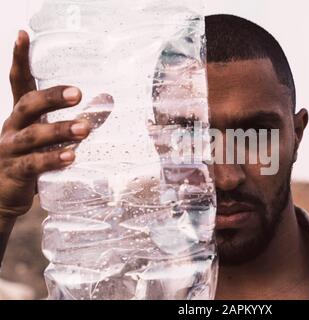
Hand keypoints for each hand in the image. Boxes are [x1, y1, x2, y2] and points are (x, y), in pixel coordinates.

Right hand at [0, 31, 90, 219]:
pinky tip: (71, 157)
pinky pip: (33, 164)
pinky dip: (52, 159)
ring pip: (33, 135)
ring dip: (58, 130)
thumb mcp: (50, 137)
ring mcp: (11, 150)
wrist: (3, 196)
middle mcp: (12, 128)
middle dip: (51, 97)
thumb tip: (107, 99)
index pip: (18, 82)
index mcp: (20, 115)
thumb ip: (75, 118)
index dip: (19, 59)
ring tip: (84, 129)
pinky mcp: (15, 173)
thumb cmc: (32, 158)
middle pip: (27, 105)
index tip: (23, 35)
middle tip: (76, 94)